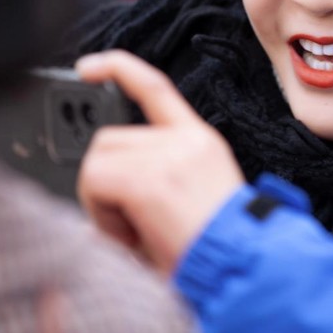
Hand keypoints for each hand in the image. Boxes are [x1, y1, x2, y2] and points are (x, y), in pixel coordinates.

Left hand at [75, 50, 244, 274]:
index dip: (118, 68)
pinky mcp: (150, 179)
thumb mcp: (192, 200)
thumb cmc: (220, 247)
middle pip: (109, 140)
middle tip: (131, 224)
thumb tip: (102, 197)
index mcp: (199, 139)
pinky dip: (101, 214)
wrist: (244, 265)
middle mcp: (185, 139)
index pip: (155, 87)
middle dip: (107, 184)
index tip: (87, 67)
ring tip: (135, 232)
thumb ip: (152, 183)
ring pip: (97, 162)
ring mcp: (167, 155)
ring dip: (102, 202)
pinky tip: (131, 234)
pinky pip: (95, 183)